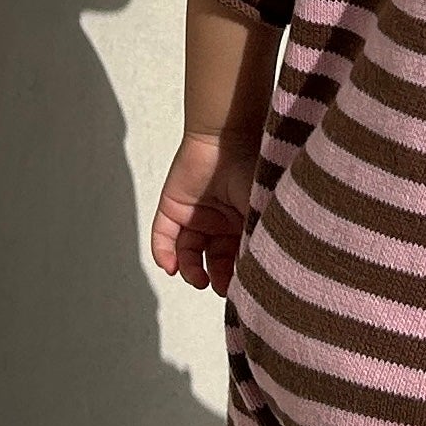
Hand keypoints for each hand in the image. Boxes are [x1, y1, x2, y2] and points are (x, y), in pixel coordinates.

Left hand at [149, 128, 258, 293]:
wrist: (229, 136)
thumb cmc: (254, 172)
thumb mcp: (261, 214)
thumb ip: (257, 243)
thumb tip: (259, 278)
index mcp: (244, 224)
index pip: (236, 259)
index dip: (236, 277)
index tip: (240, 289)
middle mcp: (220, 223)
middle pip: (213, 261)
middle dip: (215, 277)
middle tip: (218, 286)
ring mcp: (195, 215)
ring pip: (188, 253)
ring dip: (190, 270)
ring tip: (197, 278)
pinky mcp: (172, 206)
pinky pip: (163, 237)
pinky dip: (164, 254)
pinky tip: (171, 266)